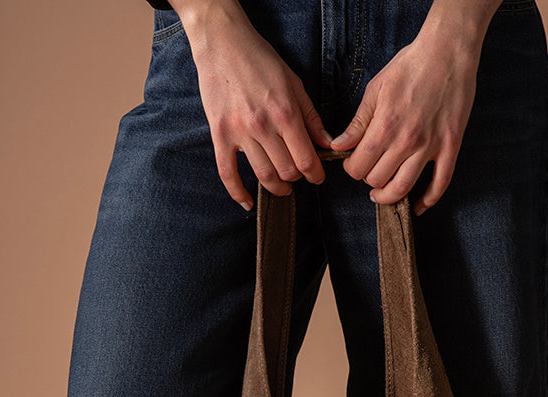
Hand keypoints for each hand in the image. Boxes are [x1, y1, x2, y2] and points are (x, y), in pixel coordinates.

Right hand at [172, 0, 332, 209]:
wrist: (222, 43)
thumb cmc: (260, 60)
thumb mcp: (293, 83)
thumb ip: (310, 116)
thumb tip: (327, 143)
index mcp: (285, 112)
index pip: (306, 159)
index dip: (315, 174)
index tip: (317, 177)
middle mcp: (263, 126)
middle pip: (286, 171)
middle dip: (296, 179)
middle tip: (298, 176)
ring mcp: (239, 132)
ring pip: (263, 175)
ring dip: (276, 188)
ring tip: (282, 187)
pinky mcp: (219, 135)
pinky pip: (227, 173)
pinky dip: (238, 193)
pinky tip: (247, 203)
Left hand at [330, 4, 493, 213]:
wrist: (448, 51)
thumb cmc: (410, 66)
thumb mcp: (376, 90)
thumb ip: (357, 123)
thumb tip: (338, 146)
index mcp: (384, 127)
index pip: (358, 168)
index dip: (351, 170)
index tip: (354, 164)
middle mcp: (406, 141)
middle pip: (377, 180)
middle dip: (368, 179)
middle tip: (369, 171)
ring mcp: (430, 146)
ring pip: (403, 188)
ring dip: (389, 196)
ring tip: (382, 193)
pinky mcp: (450, 146)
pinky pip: (440, 184)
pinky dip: (428, 201)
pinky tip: (418, 207)